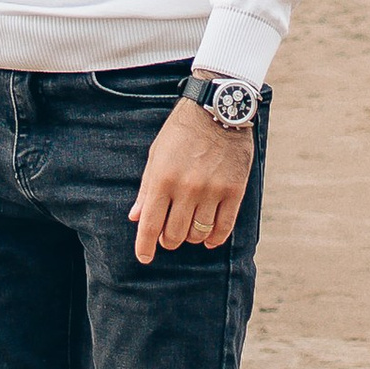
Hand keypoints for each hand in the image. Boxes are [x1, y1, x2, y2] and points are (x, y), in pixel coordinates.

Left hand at [128, 97, 253, 263]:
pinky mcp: (234, 191)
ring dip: (190, 237)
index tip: (144, 258)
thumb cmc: (181, 131)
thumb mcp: (156, 154)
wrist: (217, 109)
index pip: (150, 224)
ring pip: (198, 233)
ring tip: (188, 229)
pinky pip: (224, 227)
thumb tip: (135, 217)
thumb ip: (146, 188)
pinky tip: (209, 238)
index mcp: (162, 179)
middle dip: (168, 241)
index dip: (144, 246)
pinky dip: (214, 238)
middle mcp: (186, 188)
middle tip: (168, 237)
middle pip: (174, 234)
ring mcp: (212, 191)